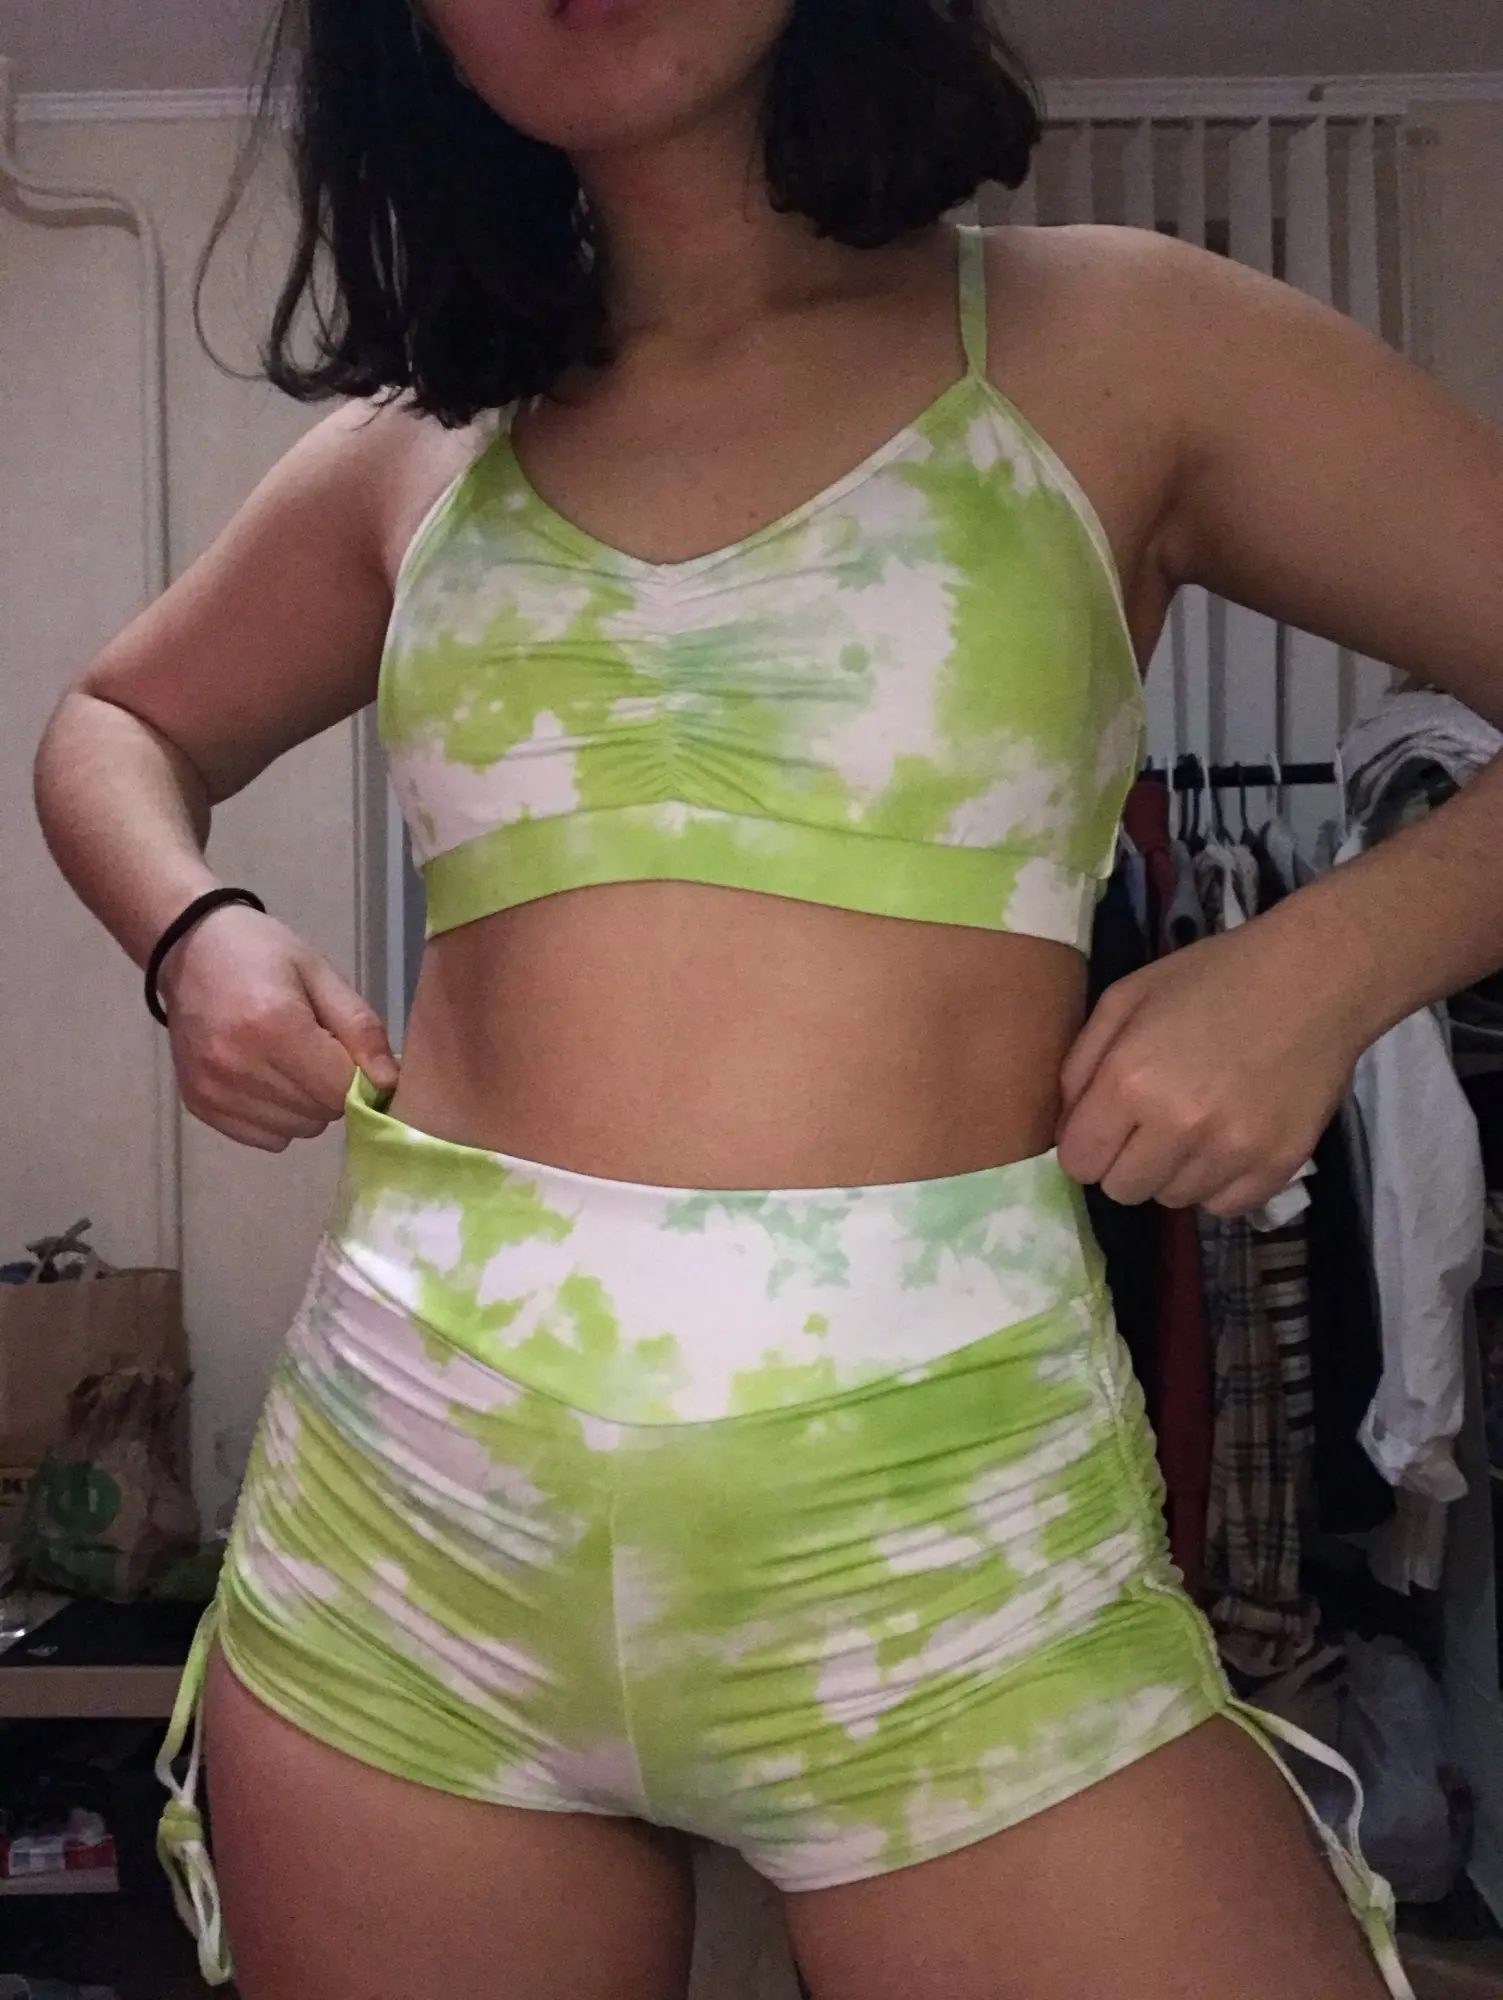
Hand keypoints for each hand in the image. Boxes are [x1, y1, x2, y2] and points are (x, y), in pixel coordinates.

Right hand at [157, 905, 399, 1151]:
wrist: (190, 950)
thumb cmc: (263, 954)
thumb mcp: (320, 974)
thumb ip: (361, 1029)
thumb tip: (389, 1084)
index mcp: (272, 1026)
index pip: (340, 1089)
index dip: (359, 1077)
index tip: (350, 1053)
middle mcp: (237, 1066)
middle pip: (320, 1113)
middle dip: (331, 1088)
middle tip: (315, 1049)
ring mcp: (213, 1091)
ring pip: (296, 1131)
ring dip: (305, 1105)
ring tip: (287, 1061)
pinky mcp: (200, 1106)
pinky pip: (265, 1138)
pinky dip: (277, 1117)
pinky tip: (265, 1078)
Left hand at [1056, 921, 1365, 1216]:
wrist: (1315, 978)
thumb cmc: (1212, 978)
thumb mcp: (1126, 998)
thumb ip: (1081, 1065)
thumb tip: (1064, 1129)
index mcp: (1130, 1080)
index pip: (1079, 1163)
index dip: (1087, 1144)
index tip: (1107, 1124)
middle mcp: (1178, 1126)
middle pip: (1121, 1190)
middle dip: (1126, 1161)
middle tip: (1152, 1122)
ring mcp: (1232, 1151)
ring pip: (1172, 1199)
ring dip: (1173, 1170)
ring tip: (1197, 1123)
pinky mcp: (1276, 1166)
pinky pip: (1223, 1206)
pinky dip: (1219, 1182)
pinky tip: (1229, 1139)